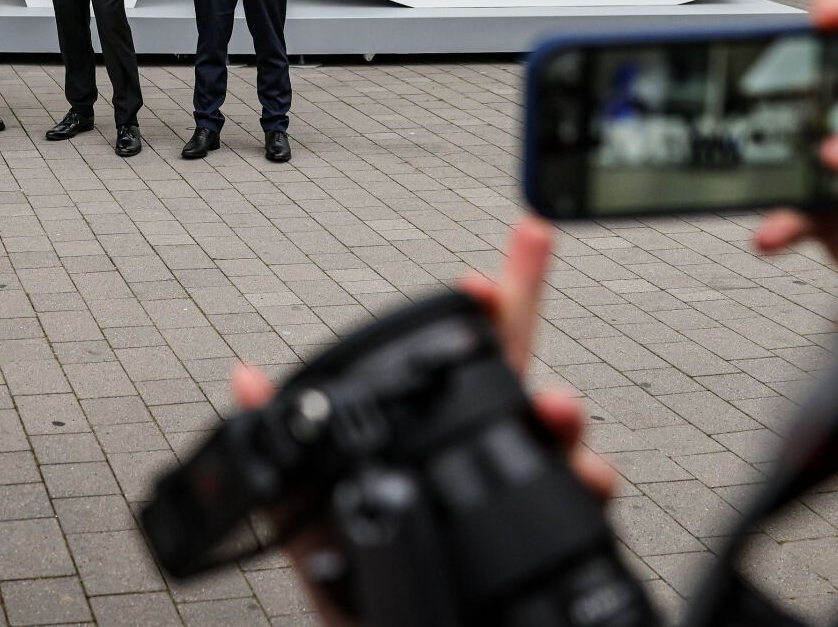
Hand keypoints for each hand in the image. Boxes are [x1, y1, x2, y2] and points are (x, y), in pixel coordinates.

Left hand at [229, 218, 616, 625]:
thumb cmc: (373, 596)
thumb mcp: (323, 527)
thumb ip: (296, 461)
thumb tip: (247, 387)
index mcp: (440, 444)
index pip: (460, 365)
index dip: (474, 309)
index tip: (476, 276)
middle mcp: (489, 457)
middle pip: (517, 364)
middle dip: (529, 298)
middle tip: (530, 246)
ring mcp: (522, 494)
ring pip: (557, 436)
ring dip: (561, 412)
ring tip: (554, 402)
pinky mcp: (540, 540)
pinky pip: (580, 508)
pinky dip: (589, 484)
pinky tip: (585, 475)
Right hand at [752, 0, 837, 279]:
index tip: (824, 15)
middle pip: (819, 75)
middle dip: (793, 79)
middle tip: (785, 94)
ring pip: (796, 143)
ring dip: (777, 155)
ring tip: (785, 169)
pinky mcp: (831, 207)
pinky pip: (794, 210)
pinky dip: (780, 222)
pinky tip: (775, 228)